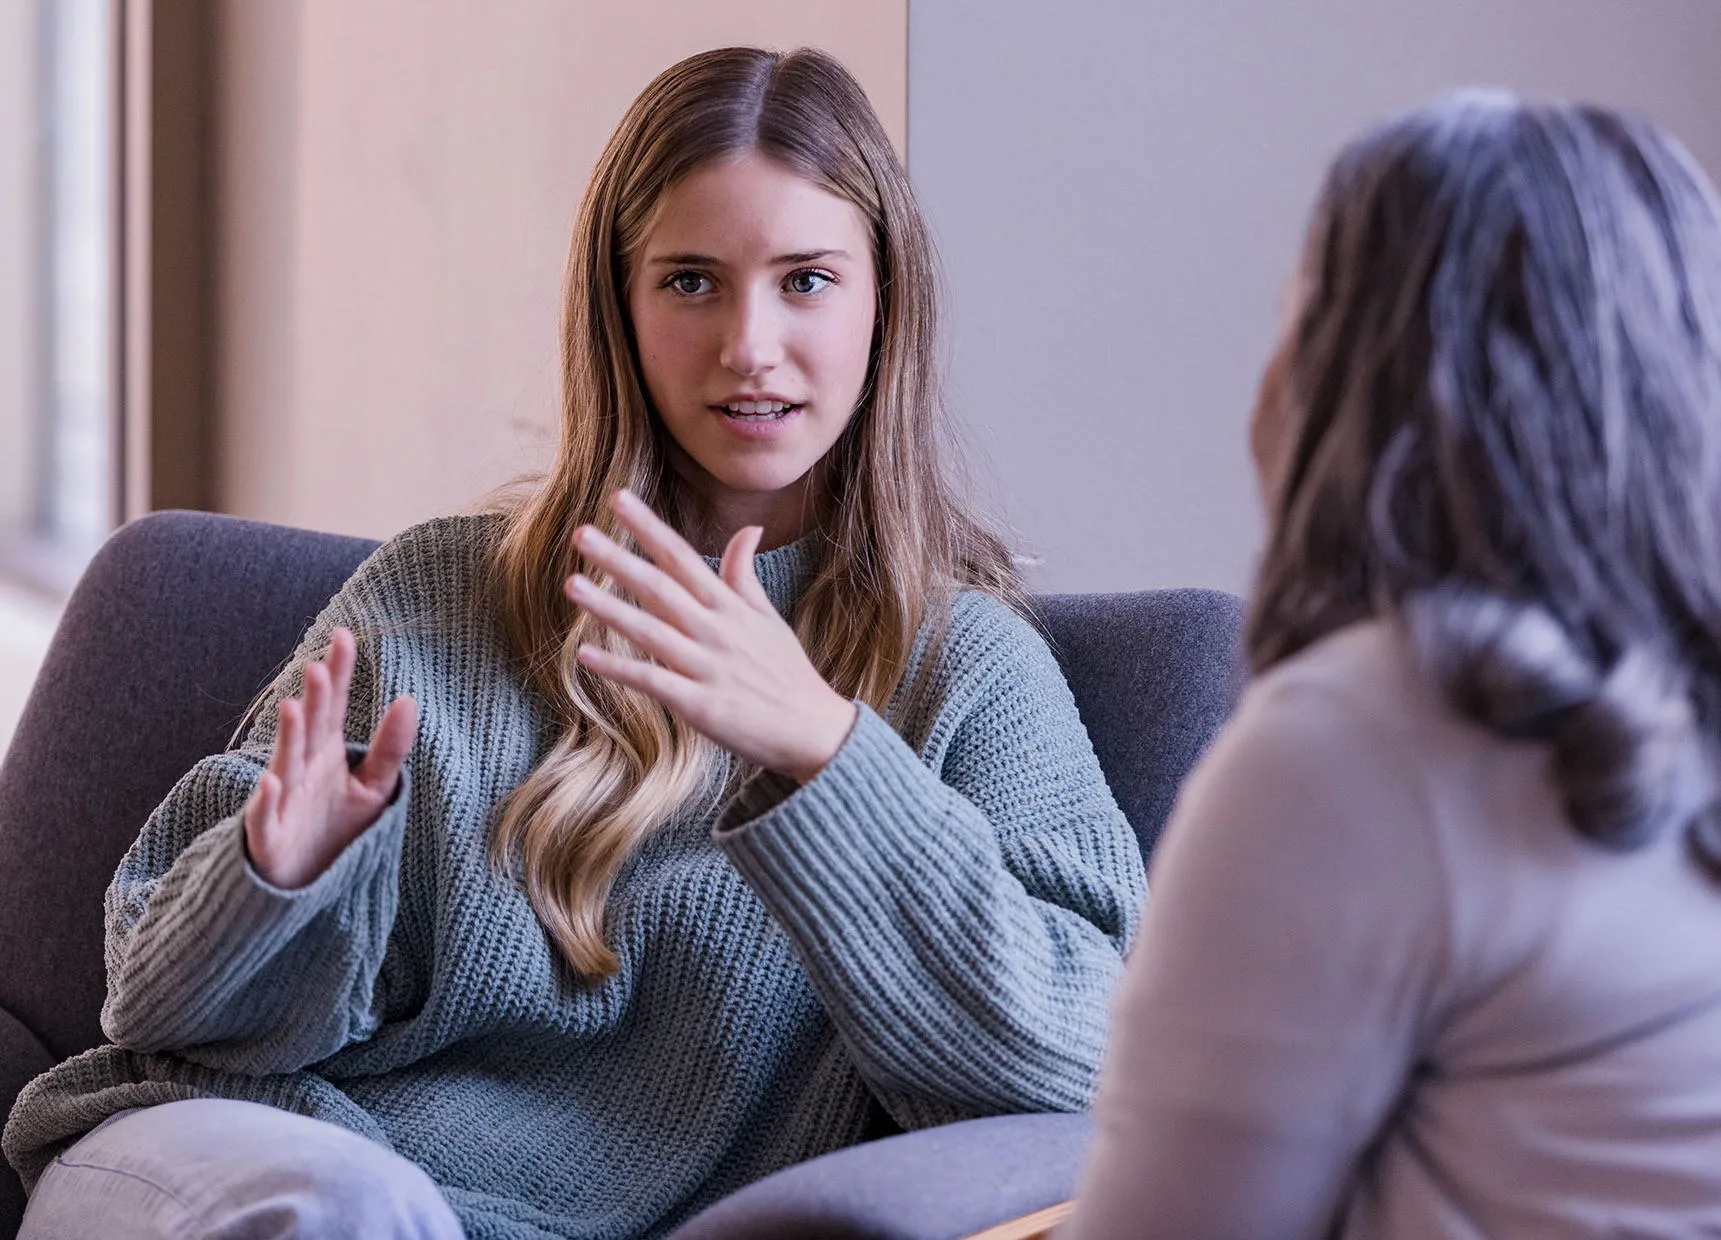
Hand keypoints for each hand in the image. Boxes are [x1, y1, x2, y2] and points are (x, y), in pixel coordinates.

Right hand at [242, 627, 418, 888]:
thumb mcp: (372, 788)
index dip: (339, 673)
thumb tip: (409, 700)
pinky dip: (266, 802)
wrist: (302, 883)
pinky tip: (272, 783)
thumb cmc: (334, 830)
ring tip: (294, 708)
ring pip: (285, 764)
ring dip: (288, 738)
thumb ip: (390, 748)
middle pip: (310, 729)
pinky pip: (266, 818)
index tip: (345, 636)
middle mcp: (301, 769)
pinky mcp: (269, 838)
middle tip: (318, 667)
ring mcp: (283, 801)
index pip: (334, 706)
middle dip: (314, 701)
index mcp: (325, 753)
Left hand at [567, 490, 858, 783]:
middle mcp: (716, 631)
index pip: (683, 558)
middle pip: (661, 587)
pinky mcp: (701, 705)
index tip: (618, 499)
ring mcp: (708, 667)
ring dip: (609, 607)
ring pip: (651, 631)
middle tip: (581, 533)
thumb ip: (745, 576)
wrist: (815, 731)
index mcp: (730, 608)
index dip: (650, 528)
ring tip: (573, 584)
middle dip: (620, 559)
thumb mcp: (769, 618)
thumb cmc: (788, 674)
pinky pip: (654, 682)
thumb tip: (749, 528)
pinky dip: (619, 669)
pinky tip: (585, 655)